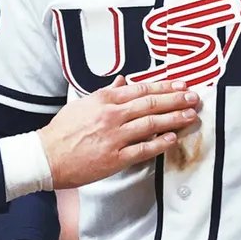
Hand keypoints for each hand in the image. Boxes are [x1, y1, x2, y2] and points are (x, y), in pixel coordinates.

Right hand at [39, 76, 198, 188]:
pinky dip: (159, 143)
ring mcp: (114, 137)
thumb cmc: (62, 131)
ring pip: (151, 124)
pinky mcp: (114, 158)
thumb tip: (123, 82)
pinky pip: (143, 149)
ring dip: (174, 119)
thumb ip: (105, 93)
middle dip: (176, 100)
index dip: (164, 87)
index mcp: (103, 100)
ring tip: (190, 116)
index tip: (180, 86)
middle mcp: (111, 116)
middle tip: (194, 98)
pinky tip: (172, 138)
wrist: (46, 156)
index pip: (140, 90)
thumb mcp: (82, 104)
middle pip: (150, 104)